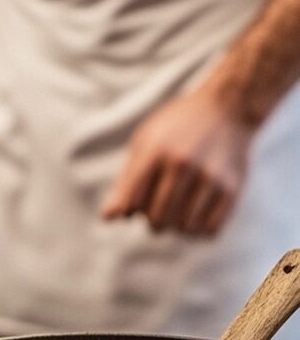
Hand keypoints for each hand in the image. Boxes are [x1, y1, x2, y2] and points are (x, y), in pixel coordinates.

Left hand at [102, 87, 255, 235]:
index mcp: (155, 151)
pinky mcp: (232, 188)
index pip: (131, 202)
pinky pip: (209, 230)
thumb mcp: (144, 143)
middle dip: (153, 222)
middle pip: (157, 218)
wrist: (228, 108)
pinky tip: (196, 217)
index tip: (135, 203)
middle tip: (158, 211)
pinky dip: (199, 231)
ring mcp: (210, 176)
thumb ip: (125, 182)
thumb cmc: (175, 129)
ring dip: (176, 228)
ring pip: (184, 228)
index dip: (129, 210)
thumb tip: (108, 218)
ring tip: (177, 214)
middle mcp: (183, 164)